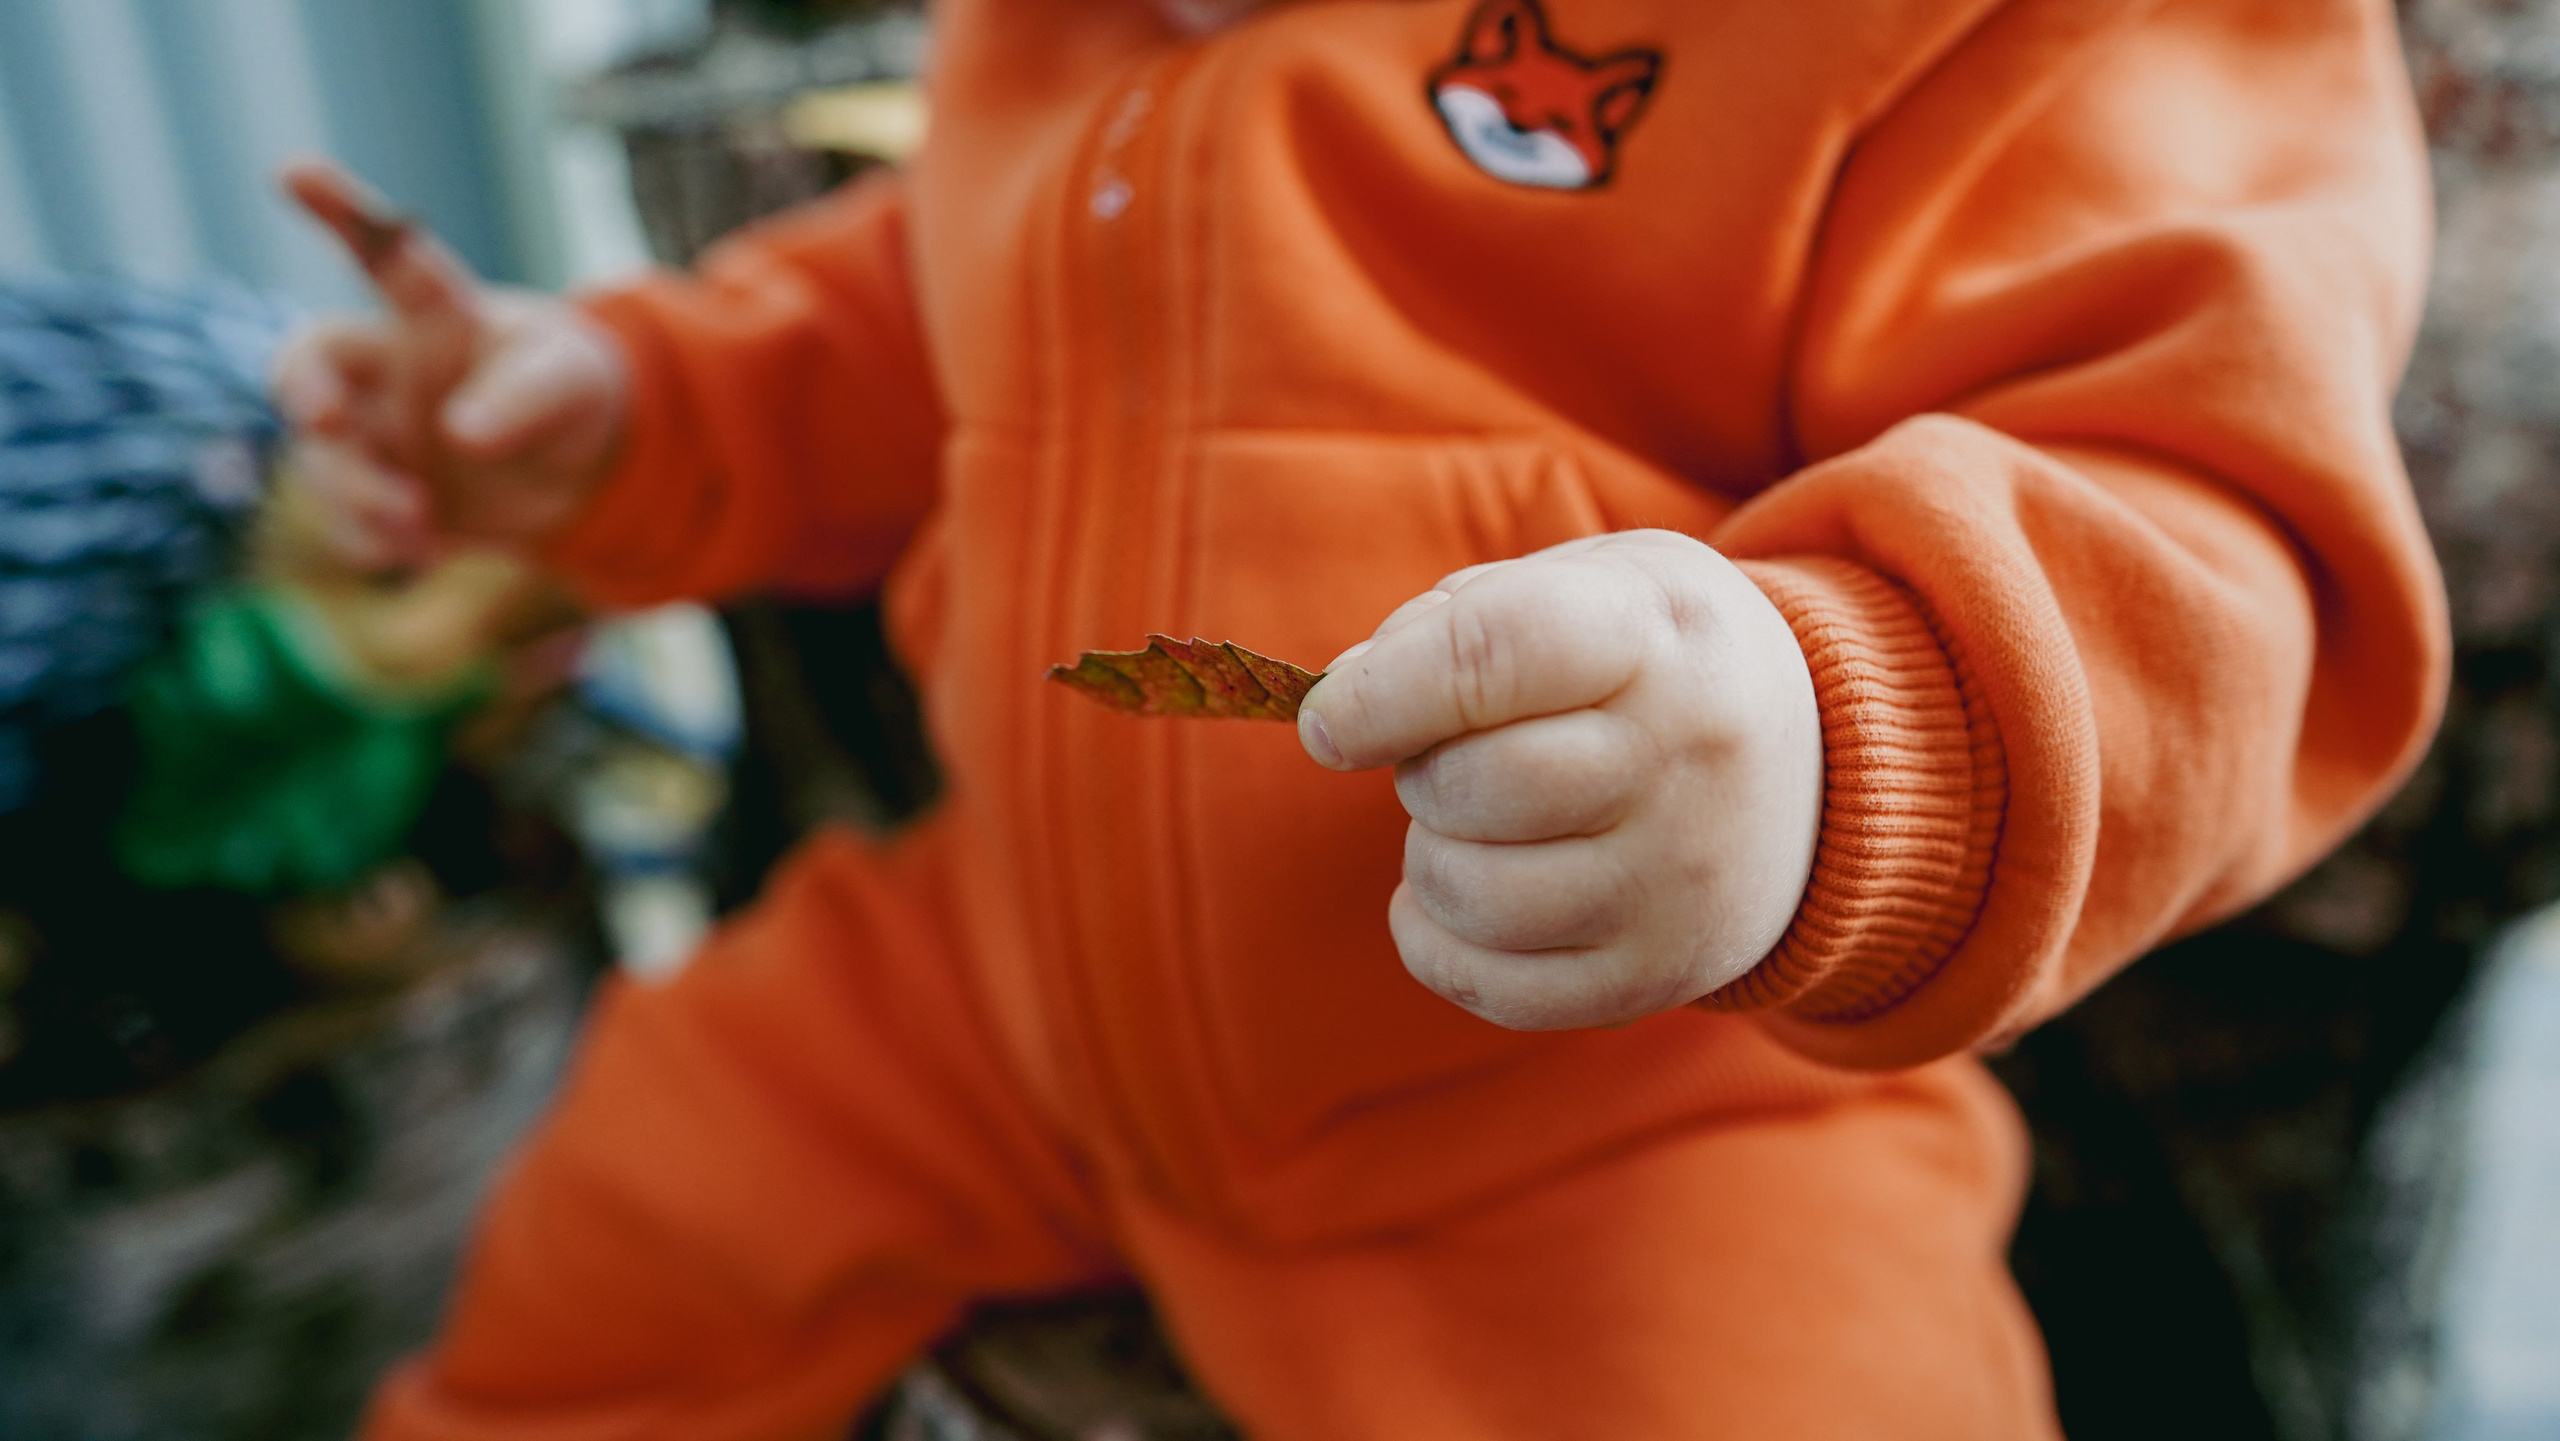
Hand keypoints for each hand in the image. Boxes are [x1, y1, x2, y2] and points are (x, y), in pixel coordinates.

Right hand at [270, 160, 629, 571]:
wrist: (582, 472)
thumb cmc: (574, 395)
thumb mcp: (573, 384)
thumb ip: (525, 398)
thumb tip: (462, 436)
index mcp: (435, 316)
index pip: (385, 256)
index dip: (342, 211)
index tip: (295, 170)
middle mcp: (388, 370)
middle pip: (308, 367)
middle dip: (302, 390)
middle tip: (326, 420)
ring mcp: (377, 436)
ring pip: (323, 457)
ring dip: (356, 492)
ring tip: (418, 521)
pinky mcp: (382, 497)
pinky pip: (350, 520)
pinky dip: (373, 540)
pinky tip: (421, 553)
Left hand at [1296, 530, 1822, 1029]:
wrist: (1820, 770)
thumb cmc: (1654, 658)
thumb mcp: (1587, 584)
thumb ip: (1454, 622)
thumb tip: (1339, 709)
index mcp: (1661, 635)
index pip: (1497, 653)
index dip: (1383, 692)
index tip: (1328, 721)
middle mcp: (1687, 761)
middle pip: (1471, 785)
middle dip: (1419, 770)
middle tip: (1451, 755)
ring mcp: (1678, 883)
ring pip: (1469, 892)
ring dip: (1430, 857)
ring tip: (1477, 822)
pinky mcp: (1656, 975)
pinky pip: (1490, 985)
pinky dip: (1436, 940)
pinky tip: (1462, 896)